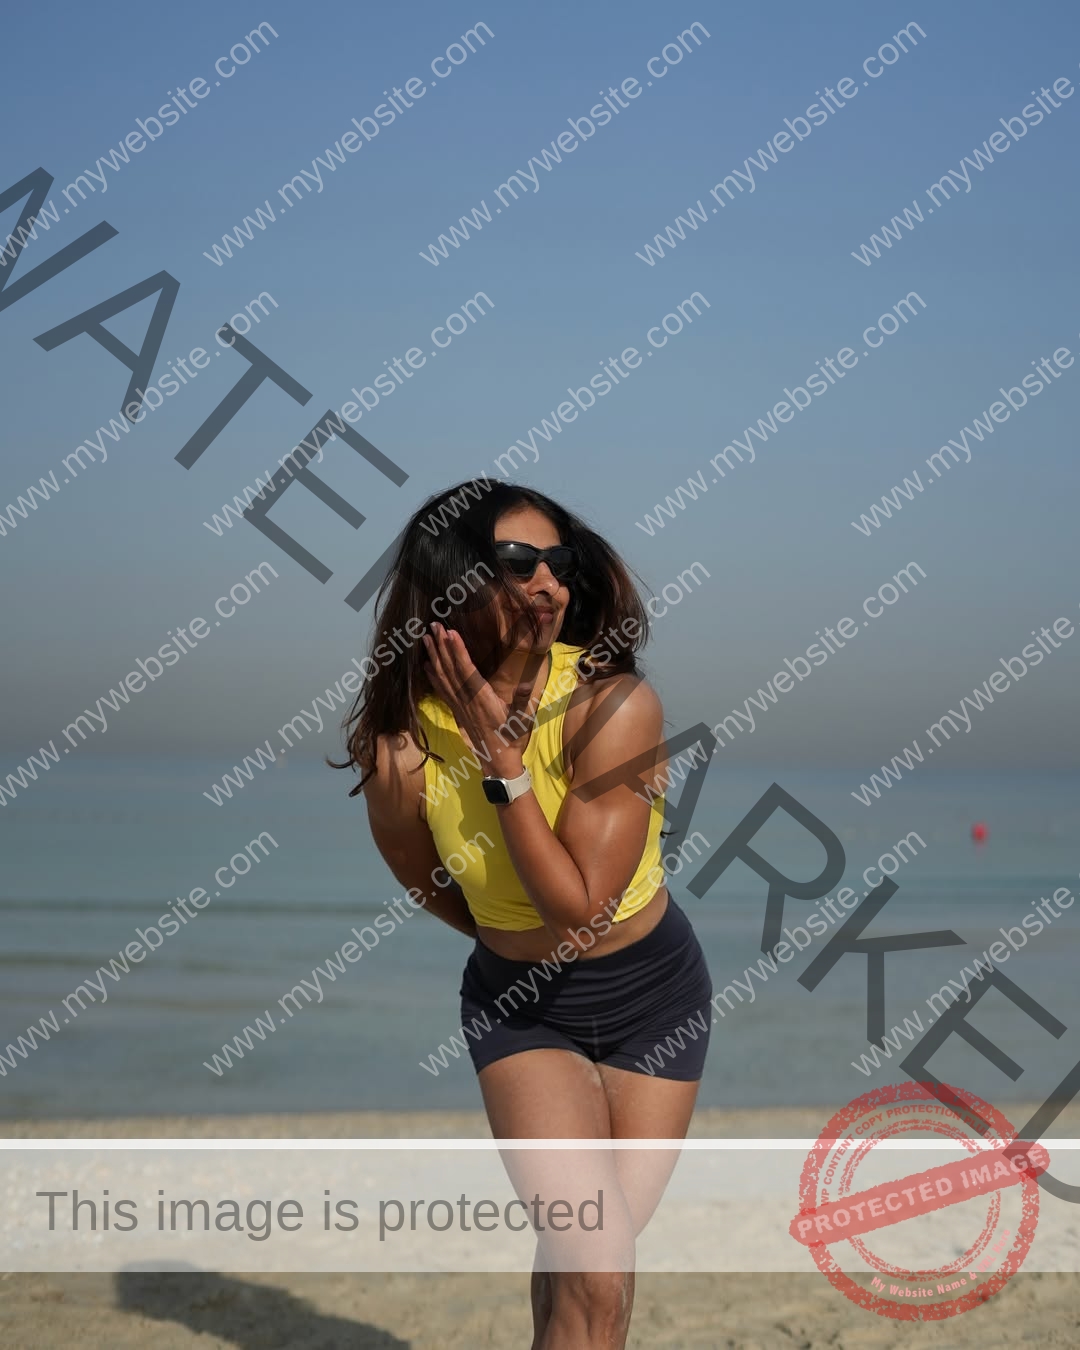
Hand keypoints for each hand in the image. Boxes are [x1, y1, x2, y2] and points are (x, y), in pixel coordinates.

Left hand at [422, 622, 536, 771]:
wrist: (498, 761)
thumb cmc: (512, 738)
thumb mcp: (522, 720)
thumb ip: (522, 701)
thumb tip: (526, 685)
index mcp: (482, 699)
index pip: (467, 671)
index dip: (457, 651)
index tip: (450, 633)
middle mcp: (467, 700)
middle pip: (450, 669)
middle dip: (441, 646)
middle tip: (433, 625)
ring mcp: (459, 706)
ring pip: (442, 677)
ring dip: (434, 656)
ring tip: (426, 638)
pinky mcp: (456, 711)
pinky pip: (441, 690)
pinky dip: (432, 676)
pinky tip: (426, 665)